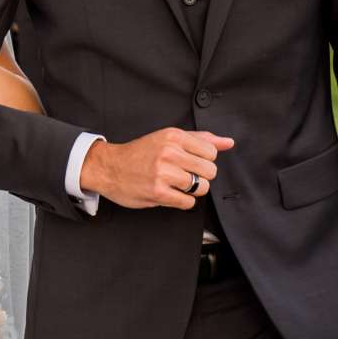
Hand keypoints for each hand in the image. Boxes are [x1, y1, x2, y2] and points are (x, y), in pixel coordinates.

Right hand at [79, 128, 235, 209]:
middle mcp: (169, 152)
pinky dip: (182, 201)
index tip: (190, 162)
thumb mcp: (168, 138)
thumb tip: (228, 142)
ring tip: (177, 184)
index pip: (211, 152)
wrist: (109, 167)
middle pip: (210, 170)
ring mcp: (163, 173)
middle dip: (200, 176)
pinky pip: (188, 202)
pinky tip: (171, 193)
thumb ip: (201, 139)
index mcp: (174, 136)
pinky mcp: (158, 192)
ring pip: (201, 187)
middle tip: (184, 174)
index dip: (204, 160)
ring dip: (192, 190)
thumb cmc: (140, 153)